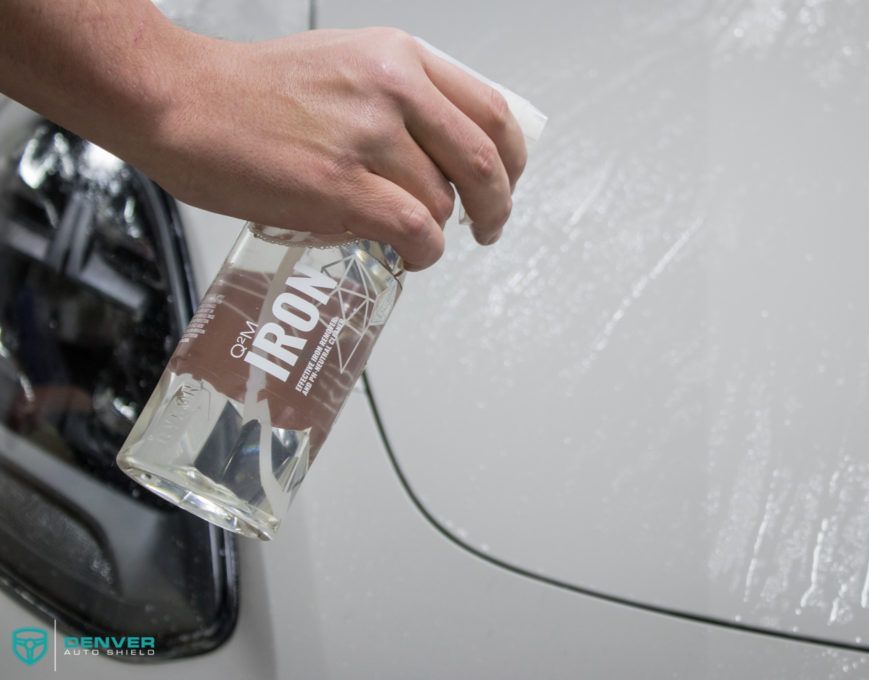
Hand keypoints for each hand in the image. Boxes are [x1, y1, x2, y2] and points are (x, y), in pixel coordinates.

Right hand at [147, 26, 527, 269]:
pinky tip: (409, 256)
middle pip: (484, 160)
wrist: (178, 100)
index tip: (507, 183)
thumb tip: (443, 153)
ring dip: (436, 231)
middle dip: (497, 206)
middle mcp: (393, 88)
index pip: (492, 110)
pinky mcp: (340, 187)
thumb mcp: (344, 66)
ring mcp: (367, 138)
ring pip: (443, 203)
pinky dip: (422, 254)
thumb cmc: (250, 90)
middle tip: (488, 227)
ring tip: (409, 236)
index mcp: (399, 56)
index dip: (512, 159)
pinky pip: (415, 231)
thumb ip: (400, 99)